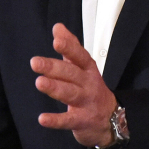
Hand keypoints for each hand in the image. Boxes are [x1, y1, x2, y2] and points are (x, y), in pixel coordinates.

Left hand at [30, 23, 117, 147]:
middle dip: (54, 68)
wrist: (112, 118)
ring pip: (70, 94)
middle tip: (35, 62)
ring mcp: (86, 103)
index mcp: (88, 69)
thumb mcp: (84, 66)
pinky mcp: (81, 121)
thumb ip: (70, 46)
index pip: (80, 56)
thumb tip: (58, 27)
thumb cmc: (92, 88)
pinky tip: (42, 118)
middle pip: (72, 74)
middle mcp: (89, 84)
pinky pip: (68, 120)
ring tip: (39, 82)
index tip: (56, 41)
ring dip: (55, 88)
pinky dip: (56, 120)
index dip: (69, 48)